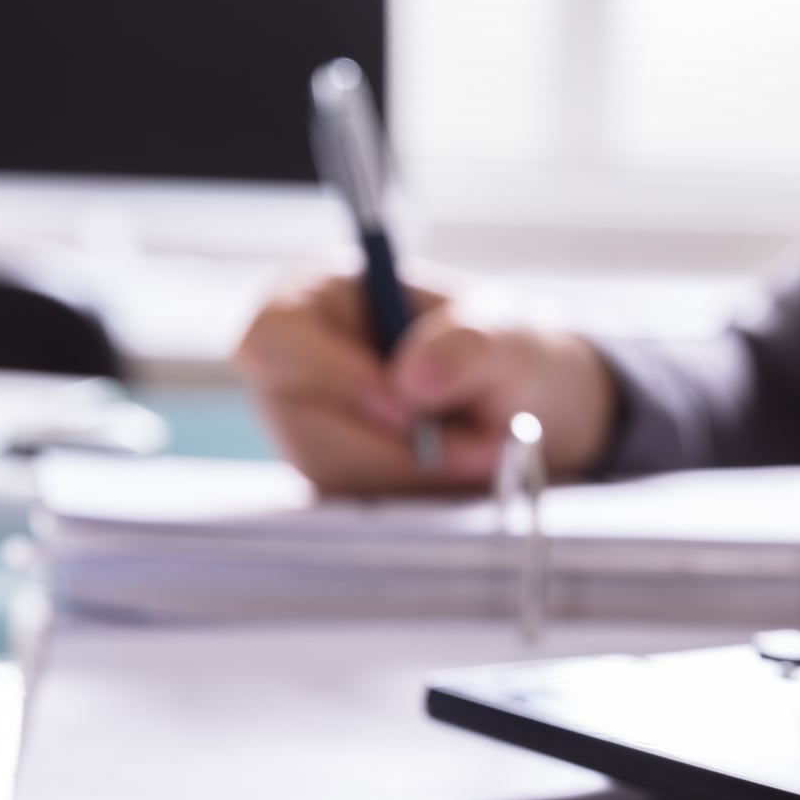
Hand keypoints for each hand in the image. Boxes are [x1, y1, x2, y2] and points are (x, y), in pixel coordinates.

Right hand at [234, 273, 617, 494]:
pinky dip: (409, 497)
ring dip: (409, 476)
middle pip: (296, 422)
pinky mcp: (328, 473)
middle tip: (472, 449)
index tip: (406, 409)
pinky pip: (350, 504)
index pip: (276, 340)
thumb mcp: (506, 332)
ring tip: (476, 453)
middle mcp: (294, 362)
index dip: (332, 378)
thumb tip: (411, 381)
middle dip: (389, 448)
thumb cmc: (505, 348)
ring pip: (324, 472)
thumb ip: (467, 345)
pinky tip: (453, 474)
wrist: (523, 403)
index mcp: (318, 296)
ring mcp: (304, 424)